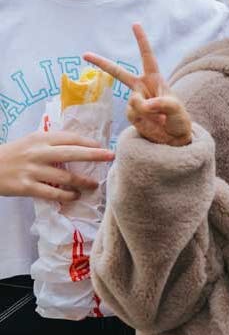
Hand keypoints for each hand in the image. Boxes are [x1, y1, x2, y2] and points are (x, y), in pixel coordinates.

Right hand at [0, 131, 114, 201]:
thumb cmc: (11, 154)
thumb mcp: (29, 141)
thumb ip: (50, 142)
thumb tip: (77, 144)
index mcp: (40, 138)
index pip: (70, 138)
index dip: (88, 142)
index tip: (102, 145)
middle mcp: (38, 153)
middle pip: (72, 153)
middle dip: (94, 155)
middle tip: (111, 157)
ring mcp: (33, 170)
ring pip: (65, 176)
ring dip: (83, 181)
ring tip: (95, 184)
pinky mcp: (27, 187)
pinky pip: (52, 193)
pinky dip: (67, 195)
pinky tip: (75, 196)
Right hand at [84, 24, 191, 146]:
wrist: (173, 139)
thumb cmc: (178, 120)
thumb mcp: (176, 110)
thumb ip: (161, 104)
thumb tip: (142, 103)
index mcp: (155, 79)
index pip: (147, 56)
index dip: (141, 40)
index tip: (135, 24)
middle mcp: (142, 87)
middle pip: (118, 72)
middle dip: (102, 63)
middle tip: (85, 54)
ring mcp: (135, 100)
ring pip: (133, 102)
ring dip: (147, 110)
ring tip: (160, 117)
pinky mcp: (131, 114)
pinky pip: (131, 114)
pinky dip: (142, 119)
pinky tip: (152, 123)